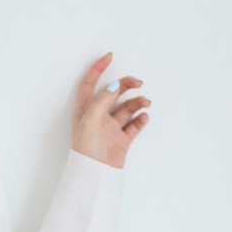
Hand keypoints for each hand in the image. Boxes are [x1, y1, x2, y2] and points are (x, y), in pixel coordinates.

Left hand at [72, 52, 150, 168]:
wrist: (96, 175)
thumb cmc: (87, 150)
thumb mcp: (90, 121)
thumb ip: (102, 101)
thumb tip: (113, 86)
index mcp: (85, 110)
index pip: (90, 84)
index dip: (98, 69)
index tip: (110, 57)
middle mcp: (98, 117)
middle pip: (113, 93)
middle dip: (126, 85)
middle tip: (138, 83)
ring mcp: (111, 127)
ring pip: (127, 108)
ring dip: (137, 102)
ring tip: (146, 103)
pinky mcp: (122, 139)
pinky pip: (134, 124)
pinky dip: (141, 118)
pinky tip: (144, 117)